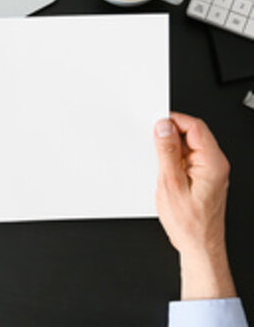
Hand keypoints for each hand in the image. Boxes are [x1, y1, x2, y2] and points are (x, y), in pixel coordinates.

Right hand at [153, 113, 234, 299]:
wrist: (200, 245)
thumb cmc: (190, 223)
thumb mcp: (170, 184)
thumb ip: (166, 152)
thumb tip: (163, 128)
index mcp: (213, 162)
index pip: (195, 127)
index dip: (174, 121)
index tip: (156, 124)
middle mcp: (215, 165)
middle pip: (193, 135)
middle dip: (170, 136)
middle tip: (152, 144)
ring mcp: (211, 172)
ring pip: (188, 148)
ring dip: (170, 151)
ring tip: (158, 166)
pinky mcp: (204, 179)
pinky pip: (188, 161)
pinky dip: (173, 162)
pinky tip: (164, 173)